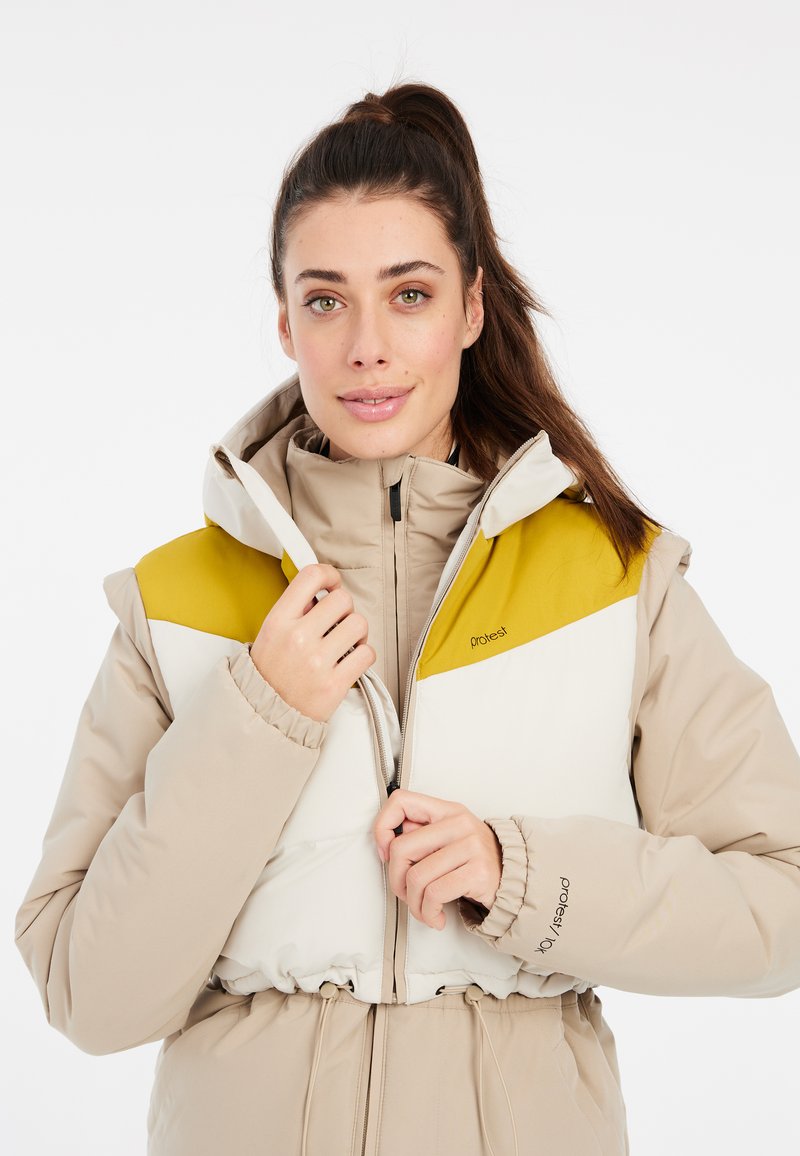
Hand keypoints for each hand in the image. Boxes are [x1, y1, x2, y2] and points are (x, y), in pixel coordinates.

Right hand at [250, 563, 375, 722]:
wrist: (265, 715)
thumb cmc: (270, 674)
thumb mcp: (271, 634)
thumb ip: (295, 610)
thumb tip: (322, 591)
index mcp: (279, 621)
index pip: (312, 576)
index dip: (329, 575)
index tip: (333, 584)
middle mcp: (298, 638)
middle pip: (343, 599)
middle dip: (345, 609)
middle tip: (338, 622)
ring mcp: (317, 662)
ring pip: (359, 624)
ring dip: (357, 631)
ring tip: (346, 642)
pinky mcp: (334, 684)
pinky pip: (367, 654)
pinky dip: (364, 655)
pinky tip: (351, 659)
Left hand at [372, 788, 502, 929]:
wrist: (516, 880)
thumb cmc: (474, 861)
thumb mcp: (450, 838)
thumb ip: (422, 835)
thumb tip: (386, 843)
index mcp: (447, 810)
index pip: (401, 801)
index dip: (383, 826)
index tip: (385, 852)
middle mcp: (459, 823)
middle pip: (402, 849)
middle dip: (396, 880)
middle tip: (405, 893)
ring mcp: (470, 846)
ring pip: (416, 878)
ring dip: (413, 904)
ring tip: (423, 910)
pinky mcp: (477, 872)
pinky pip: (435, 894)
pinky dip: (428, 913)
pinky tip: (436, 917)